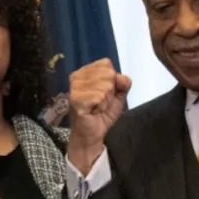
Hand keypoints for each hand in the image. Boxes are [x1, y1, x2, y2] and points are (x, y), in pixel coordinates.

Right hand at [64, 58, 129, 173]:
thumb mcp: (118, 95)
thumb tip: (121, 78)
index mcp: (86, 71)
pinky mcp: (75, 99)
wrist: (92, 134)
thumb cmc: (102, 113)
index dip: (112, 80)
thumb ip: (124, 83)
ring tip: (97, 107)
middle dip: (110, 92)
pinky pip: (99, 97)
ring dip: (105, 101)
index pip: (107, 64)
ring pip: (105, 87)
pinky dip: (100, 107)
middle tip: (100, 102)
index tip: (105, 92)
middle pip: (108, 74)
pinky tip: (93, 111)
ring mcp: (75, 87)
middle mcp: (77, 75)